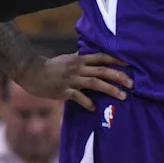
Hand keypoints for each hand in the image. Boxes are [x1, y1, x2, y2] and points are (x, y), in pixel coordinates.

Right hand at [14, 52, 132, 110]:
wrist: (31, 72)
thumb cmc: (50, 67)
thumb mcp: (67, 59)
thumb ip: (80, 59)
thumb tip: (89, 54)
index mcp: (79, 59)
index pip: (101, 57)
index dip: (116, 59)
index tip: (129, 64)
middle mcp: (78, 68)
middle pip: (102, 70)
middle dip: (119, 76)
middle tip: (132, 84)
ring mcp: (71, 79)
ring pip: (95, 83)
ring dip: (110, 89)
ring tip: (123, 96)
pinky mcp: (63, 90)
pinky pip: (78, 97)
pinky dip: (87, 102)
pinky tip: (94, 108)